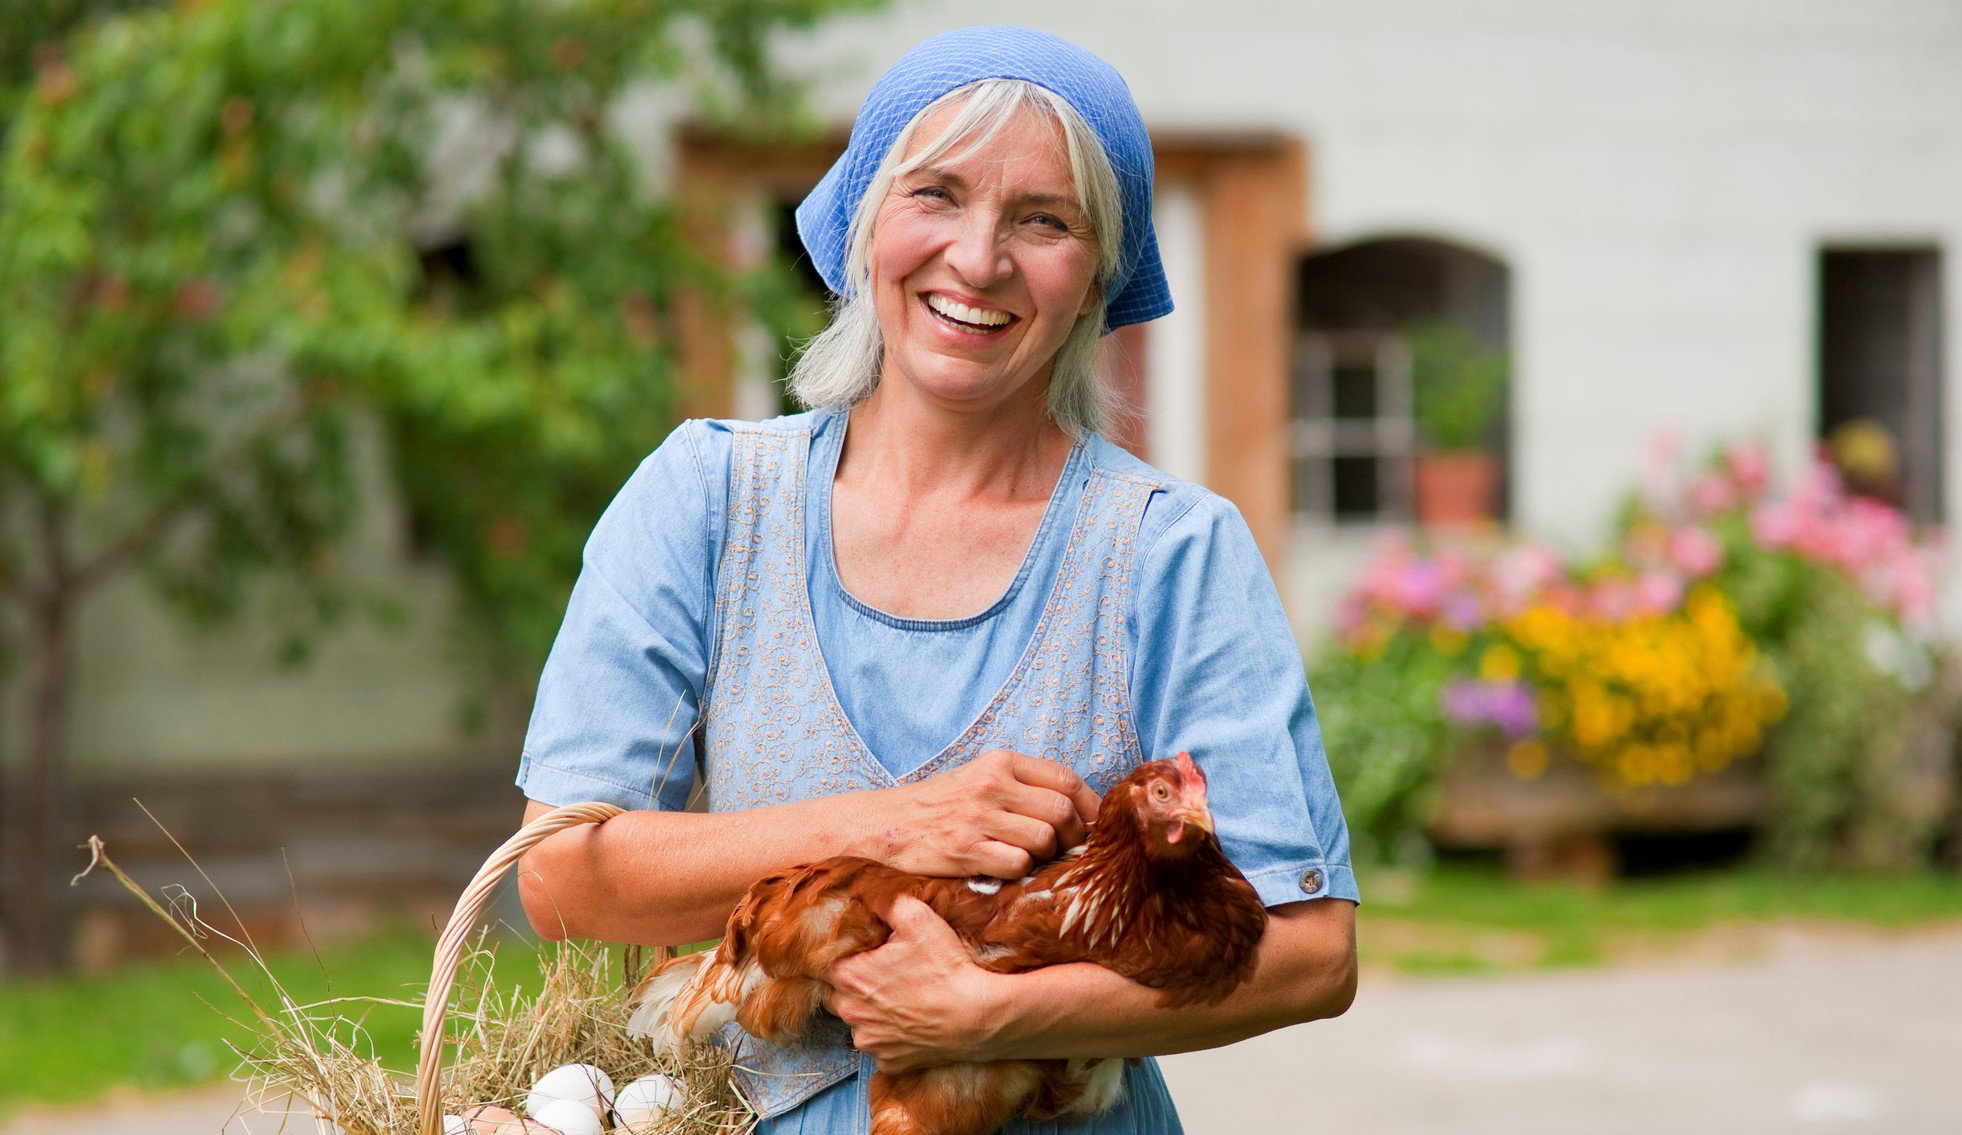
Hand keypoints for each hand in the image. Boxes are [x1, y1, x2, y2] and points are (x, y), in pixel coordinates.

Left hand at [826, 895, 1006, 1070]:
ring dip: (872, 1011)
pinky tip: (912, 1020)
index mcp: (848, 977)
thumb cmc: (944, 968)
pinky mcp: (887, 1061)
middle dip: (858, 983)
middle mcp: (850, 1012)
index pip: (829, 962)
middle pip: (840, 993)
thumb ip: (886, 902)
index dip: (849, 954)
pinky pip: (881, 1044)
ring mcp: (869, 1041)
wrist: (975, 1016)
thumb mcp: (918, 919)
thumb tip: (869, 894)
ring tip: (902, 997)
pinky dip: (891, 1035)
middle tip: (887, 973)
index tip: (869, 951)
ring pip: (859, 1021)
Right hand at [856, 749, 1100, 878]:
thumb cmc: (937, 808)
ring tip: (1028, 860)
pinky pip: (1017, 864)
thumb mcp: (978, 780)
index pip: (1065, 779)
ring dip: (1044, 857)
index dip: (1090, 807)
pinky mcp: (964, 850)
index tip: (1095, 826)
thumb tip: (1079, 812)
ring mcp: (977, 817)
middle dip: (1074, 838)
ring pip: (1044, 840)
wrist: (880, 826)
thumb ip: (1023, 788)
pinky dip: (1019, 872)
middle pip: (1062, 812)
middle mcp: (991, 784)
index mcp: (999, 762)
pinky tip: (1002, 870)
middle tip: (1065, 853)